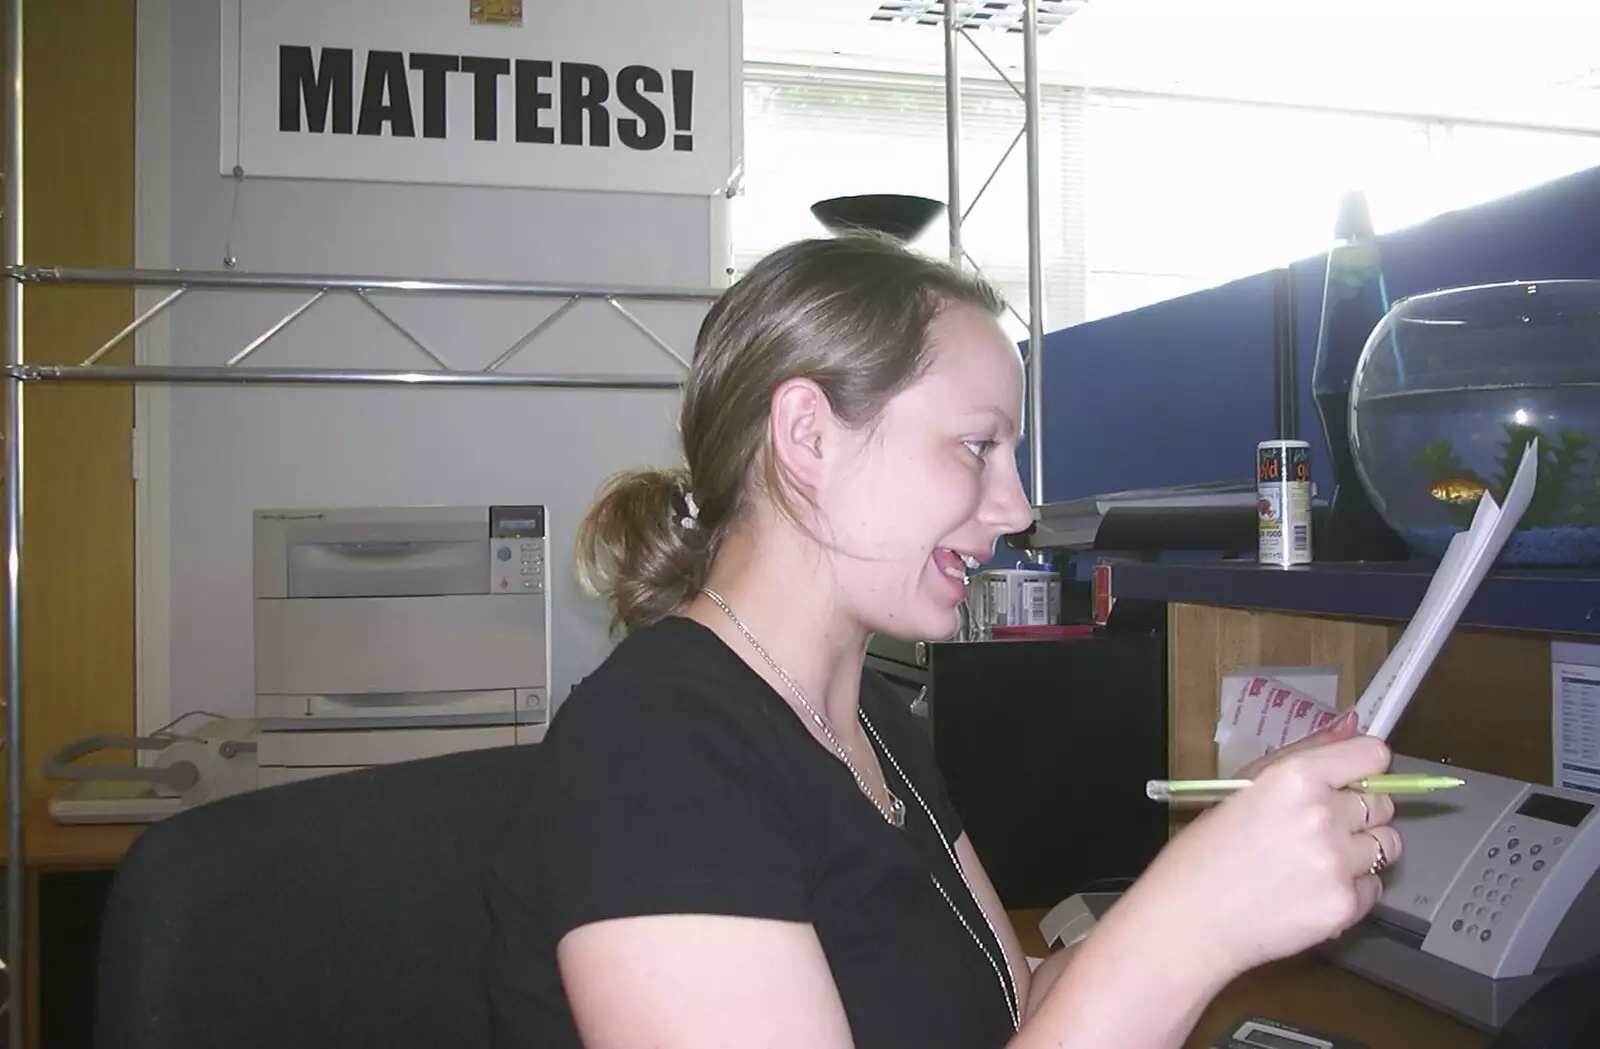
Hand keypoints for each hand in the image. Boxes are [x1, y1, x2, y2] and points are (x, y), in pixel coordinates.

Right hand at [1139, 731, 1401, 977]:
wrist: (1191, 919)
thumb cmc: (1207, 851)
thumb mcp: (1245, 787)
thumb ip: (1305, 754)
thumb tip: (1354, 725)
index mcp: (1295, 777)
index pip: (1372, 755)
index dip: (1365, 767)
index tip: (1352, 780)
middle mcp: (1323, 814)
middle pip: (1383, 804)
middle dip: (1359, 814)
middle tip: (1319, 830)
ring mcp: (1337, 862)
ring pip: (1386, 846)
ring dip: (1362, 852)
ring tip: (1318, 863)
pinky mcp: (1345, 904)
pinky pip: (1373, 888)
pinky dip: (1351, 891)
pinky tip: (1311, 892)